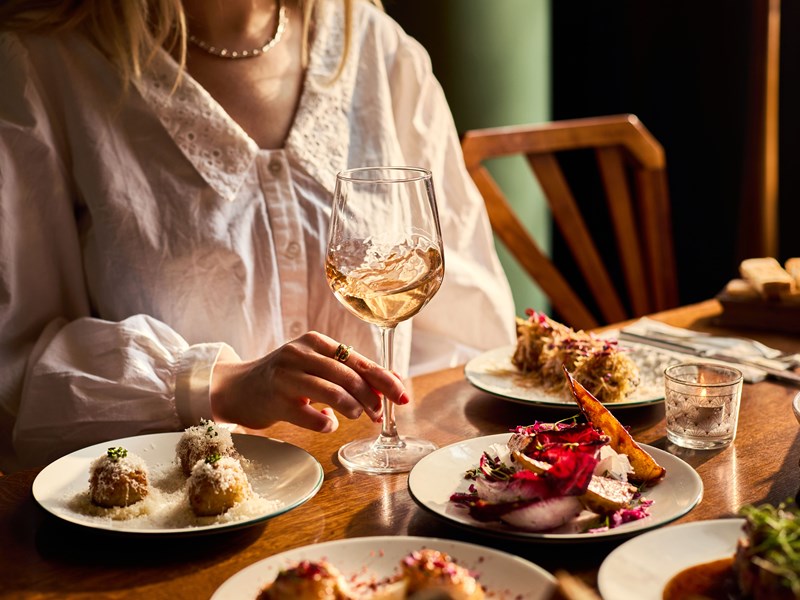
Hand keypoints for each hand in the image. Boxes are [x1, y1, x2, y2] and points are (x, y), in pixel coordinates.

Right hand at [209, 331, 408, 432]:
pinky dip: (326, 423)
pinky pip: (311, 416)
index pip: (358, 359)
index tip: (402, 395)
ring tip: (356, 415)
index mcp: (316, 342)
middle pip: (348, 375)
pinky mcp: (275, 400)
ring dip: (352, 408)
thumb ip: (350, 373)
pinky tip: (326, 423)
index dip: (384, 379)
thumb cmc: (285, 378)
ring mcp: (286, 376)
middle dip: (371, 397)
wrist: (238, 388)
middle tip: (378, 414)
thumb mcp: (317, 367)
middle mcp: (300, 353)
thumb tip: (392, 382)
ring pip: (332, 392)